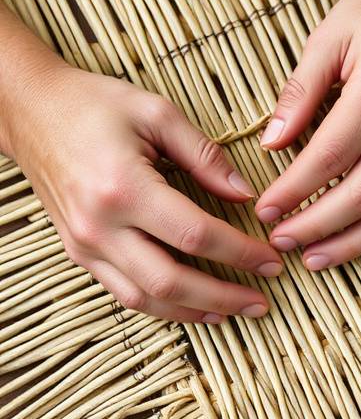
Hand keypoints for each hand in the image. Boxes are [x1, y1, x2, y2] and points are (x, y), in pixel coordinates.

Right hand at [5, 67, 282, 321]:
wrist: (31, 112)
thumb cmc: (94, 106)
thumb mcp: (157, 114)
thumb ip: (206, 156)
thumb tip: (244, 195)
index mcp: (124, 188)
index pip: (196, 235)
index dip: (240, 253)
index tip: (271, 260)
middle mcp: (100, 226)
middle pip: (172, 281)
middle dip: (224, 297)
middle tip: (261, 303)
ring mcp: (85, 245)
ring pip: (147, 299)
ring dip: (195, 312)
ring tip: (232, 313)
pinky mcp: (80, 252)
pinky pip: (124, 293)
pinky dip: (162, 306)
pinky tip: (190, 306)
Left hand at [255, 0, 360, 268]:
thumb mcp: (328, 40)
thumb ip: (297, 94)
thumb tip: (271, 144)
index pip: (327, 160)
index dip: (292, 192)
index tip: (265, 211)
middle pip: (359, 196)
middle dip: (315, 227)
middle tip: (282, 241)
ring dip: (350, 243)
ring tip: (314, 259)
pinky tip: (352, 242)